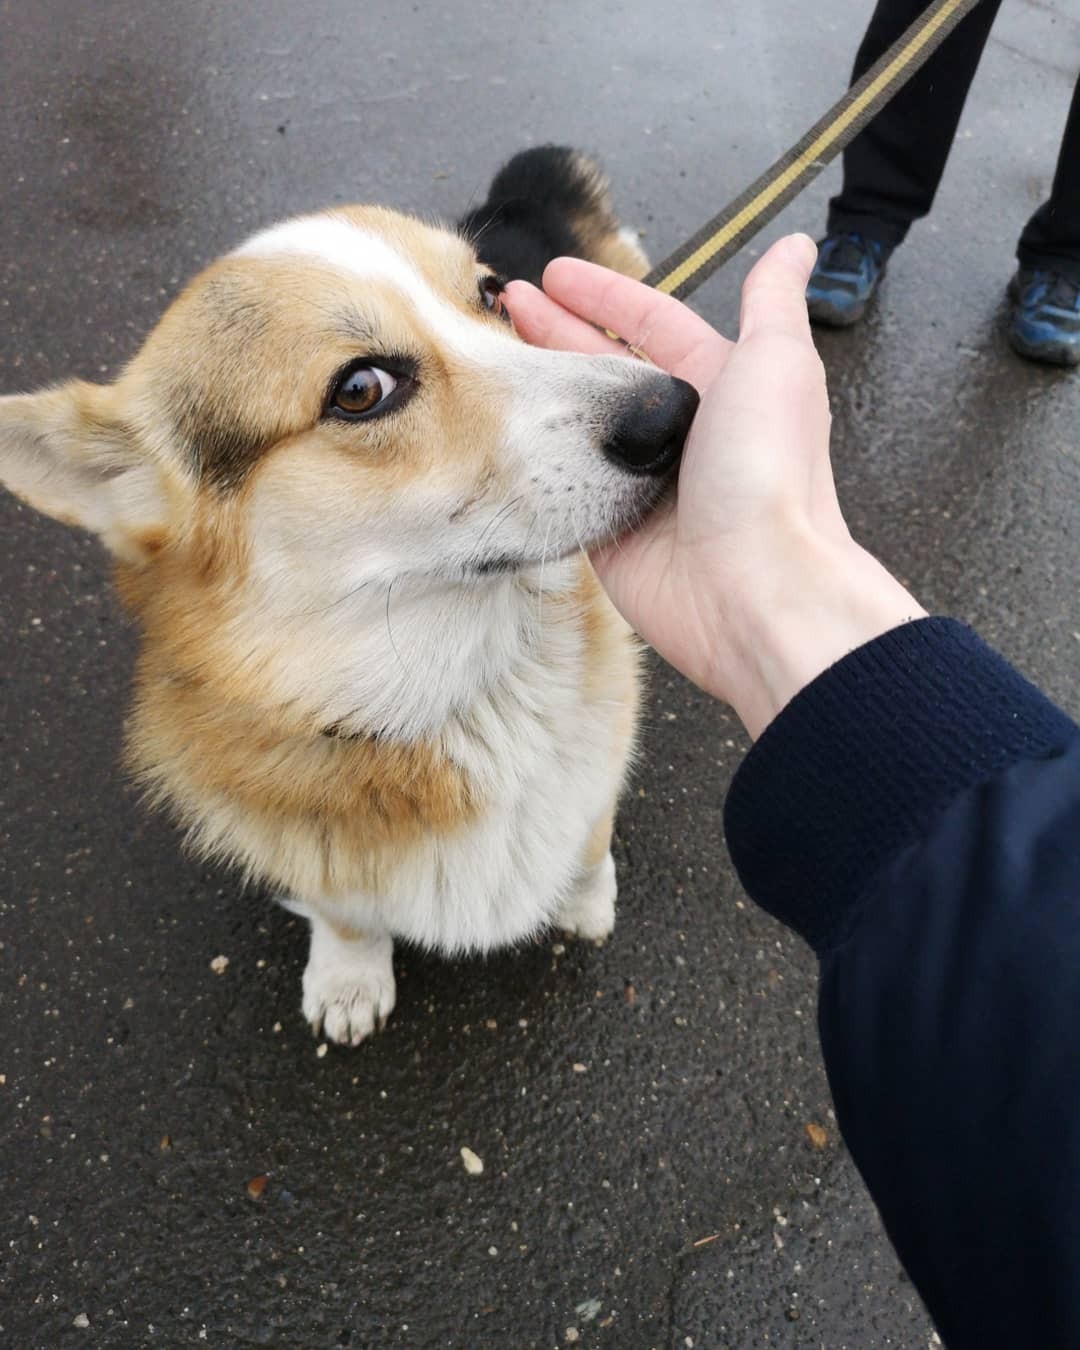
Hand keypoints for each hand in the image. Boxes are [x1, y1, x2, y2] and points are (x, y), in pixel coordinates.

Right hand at [504, 235, 924, 736]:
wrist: (752, 586)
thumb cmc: (769, 472)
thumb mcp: (777, 365)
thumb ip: (774, 303)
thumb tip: (798, 245)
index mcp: (719, 386)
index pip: (652, 325)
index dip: (605, 295)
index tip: (554, 272)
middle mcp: (677, 432)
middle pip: (603, 368)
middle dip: (556, 331)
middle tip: (505, 303)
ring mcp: (636, 482)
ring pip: (577, 424)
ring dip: (538, 390)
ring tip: (489, 355)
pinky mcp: (604, 527)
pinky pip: (562, 484)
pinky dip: (533, 457)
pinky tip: (496, 430)